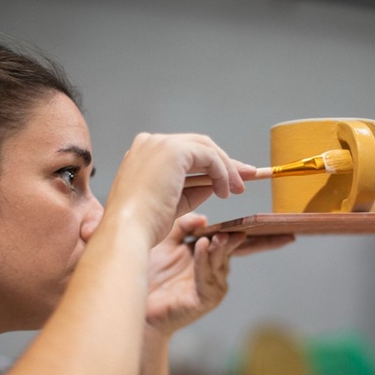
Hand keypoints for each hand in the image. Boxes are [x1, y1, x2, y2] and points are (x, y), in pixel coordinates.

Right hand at [106, 133, 247, 246]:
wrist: (129, 231)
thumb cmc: (143, 225)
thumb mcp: (173, 203)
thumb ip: (192, 190)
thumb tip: (215, 184)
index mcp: (143, 155)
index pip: (183, 153)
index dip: (209, 164)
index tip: (228, 179)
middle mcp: (150, 143)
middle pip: (196, 146)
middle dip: (224, 162)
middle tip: (245, 177)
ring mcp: (160, 144)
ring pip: (205, 148)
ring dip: (226, 169)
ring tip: (238, 189)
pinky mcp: (174, 150)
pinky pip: (209, 156)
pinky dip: (222, 173)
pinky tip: (226, 191)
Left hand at [144, 214, 294, 336]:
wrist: (136, 301)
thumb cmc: (150, 272)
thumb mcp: (167, 241)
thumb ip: (184, 226)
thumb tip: (205, 219)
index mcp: (210, 254)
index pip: (236, 240)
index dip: (255, 232)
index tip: (269, 219)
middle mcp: (215, 270)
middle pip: (235, 250)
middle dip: (246, 238)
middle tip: (250, 224)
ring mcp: (213, 285)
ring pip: (220, 261)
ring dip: (219, 247)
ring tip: (216, 235)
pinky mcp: (205, 298)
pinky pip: (206, 275)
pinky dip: (204, 260)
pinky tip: (202, 245)